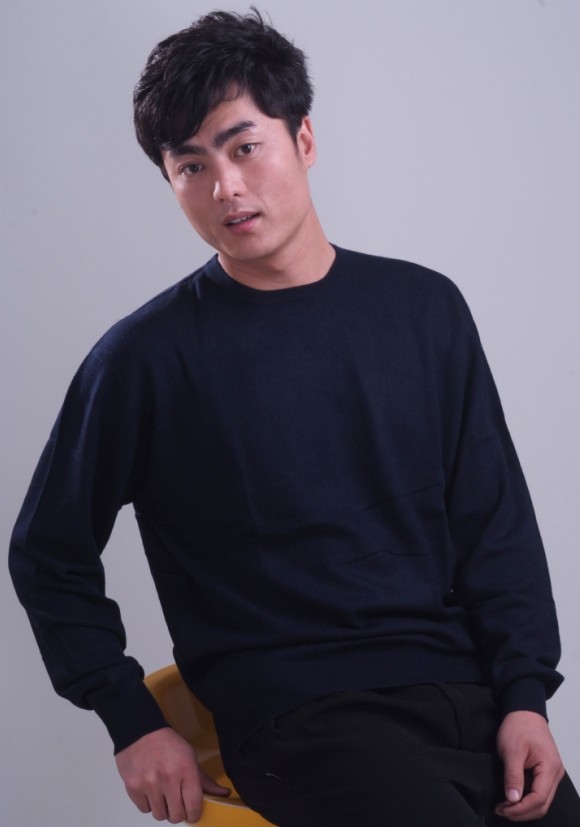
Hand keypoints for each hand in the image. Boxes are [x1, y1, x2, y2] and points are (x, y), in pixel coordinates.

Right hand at [115, 727, 229, 822]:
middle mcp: (167, 778)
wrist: (140, 732)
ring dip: (163, 809)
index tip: (193, 813)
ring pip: (159, 816)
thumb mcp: (190, 757)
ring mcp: (149, 784)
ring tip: (163, 795)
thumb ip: (204, 780)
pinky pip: (144, 810)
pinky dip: (148, 804)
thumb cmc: (168, 744)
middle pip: (176, 816)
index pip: (194, 806)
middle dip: (178, 813)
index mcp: (186, 769)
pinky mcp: (133, 787)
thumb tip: (225, 794)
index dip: (194, 815)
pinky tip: (151, 790)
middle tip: (177, 803)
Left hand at [495, 710, 563, 821]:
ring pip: (542, 801)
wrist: (523, 711)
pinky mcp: (546, 772)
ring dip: (524, 808)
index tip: (503, 809)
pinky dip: (527, 800)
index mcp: (550, 767)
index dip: (520, 808)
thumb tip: (512, 799)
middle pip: (542, 804)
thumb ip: (513, 775)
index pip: (539, 798)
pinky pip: (539, 792)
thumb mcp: (511, 750)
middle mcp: (555, 773)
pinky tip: (513, 799)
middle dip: (522, 812)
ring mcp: (552, 773)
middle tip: (501, 811)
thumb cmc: (518, 725)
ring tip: (505, 807)